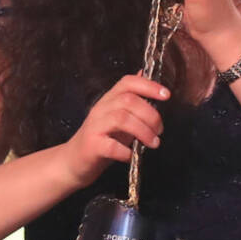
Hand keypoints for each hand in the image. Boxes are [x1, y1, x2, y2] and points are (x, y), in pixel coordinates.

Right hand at [61, 73, 168, 188]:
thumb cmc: (101, 140)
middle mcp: (101, 109)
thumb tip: (146, 77)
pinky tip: (131, 155)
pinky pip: (112, 146)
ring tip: (153, 143)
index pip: (128, 82)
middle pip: (128, 100)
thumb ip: (132, 102)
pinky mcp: (92, 146)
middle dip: (150, 115)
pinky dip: (126, 151)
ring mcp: (95, 126)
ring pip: (121, 119)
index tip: (166, 95)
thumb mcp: (118, 118)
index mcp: (109, 100)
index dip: (148, 85)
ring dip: (143, 131)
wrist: (74, 162)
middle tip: (159, 130)